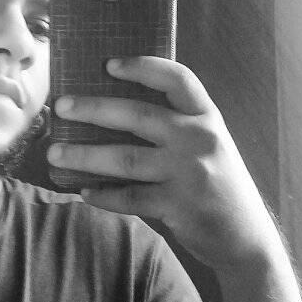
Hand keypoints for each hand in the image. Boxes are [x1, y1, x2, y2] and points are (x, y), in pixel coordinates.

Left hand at [46, 56, 282, 273]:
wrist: (245, 237)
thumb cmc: (217, 185)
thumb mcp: (208, 146)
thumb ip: (177, 128)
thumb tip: (114, 113)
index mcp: (207, 118)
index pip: (177, 79)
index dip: (143, 67)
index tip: (108, 63)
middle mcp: (200, 139)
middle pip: (138, 115)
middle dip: (94, 109)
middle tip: (61, 107)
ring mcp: (189, 173)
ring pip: (125, 158)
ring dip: (85, 155)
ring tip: (55, 153)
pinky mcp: (178, 205)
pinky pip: (130, 197)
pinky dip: (104, 195)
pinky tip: (84, 192)